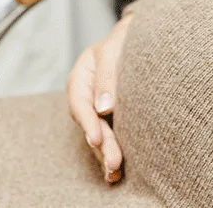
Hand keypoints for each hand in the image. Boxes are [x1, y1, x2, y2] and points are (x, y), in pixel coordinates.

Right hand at [68, 15, 132, 183]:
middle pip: (90, 124)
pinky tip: (119, 170)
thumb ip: (107, 76)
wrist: (132, 39)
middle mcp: (85, 97)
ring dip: (106, 154)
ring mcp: (96, 109)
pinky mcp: (109, 117)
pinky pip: (108, 135)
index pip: (80, 104)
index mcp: (80, 79)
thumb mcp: (112, 50)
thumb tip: (104, 107)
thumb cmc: (121, 41)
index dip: (88, 123)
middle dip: (101, 146)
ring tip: (115, 173)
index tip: (97, 139)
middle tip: (113, 164)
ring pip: (98, 134)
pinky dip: (112, 151)